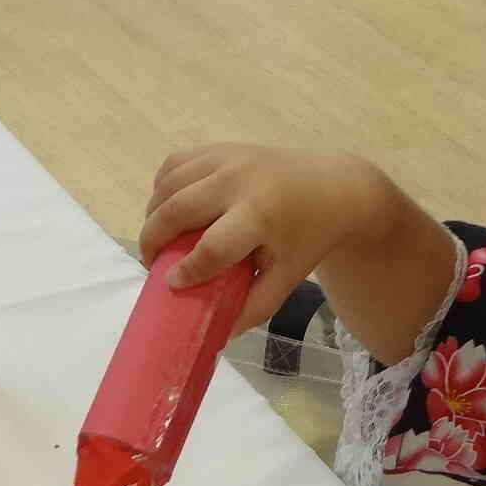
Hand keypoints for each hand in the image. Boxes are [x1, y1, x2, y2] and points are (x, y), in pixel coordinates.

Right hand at [141, 145, 396, 335]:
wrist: (332, 186)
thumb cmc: (307, 237)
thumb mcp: (288, 277)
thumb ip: (254, 307)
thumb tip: (216, 337)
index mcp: (261, 215)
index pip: (213, 246)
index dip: (187, 269)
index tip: (171, 284)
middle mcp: (240, 181)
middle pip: (177, 210)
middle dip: (153, 239)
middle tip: (153, 263)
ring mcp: (227, 158)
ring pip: (168, 184)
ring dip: (153, 214)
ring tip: (159, 240)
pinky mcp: (219, 148)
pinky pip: (175, 164)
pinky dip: (163, 186)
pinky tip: (169, 208)